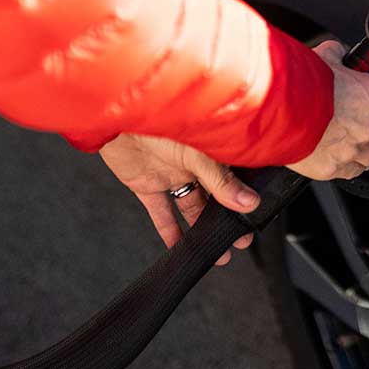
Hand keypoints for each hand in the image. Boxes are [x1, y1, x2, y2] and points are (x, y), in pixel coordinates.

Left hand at [99, 133, 256, 263]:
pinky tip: (177, 247)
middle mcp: (192, 162)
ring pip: (191, 207)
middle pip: (215, 196)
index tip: (254, 220)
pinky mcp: (147, 183)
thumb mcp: (197, 153)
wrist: (115, 115)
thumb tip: (248, 203)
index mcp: (210, 148)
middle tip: (238, 240)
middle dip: (227, 219)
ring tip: (216, 253)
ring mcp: (171, 173)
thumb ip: (220, 181)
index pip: (235, 178)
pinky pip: (161, 211)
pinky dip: (169, 231)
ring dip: (202, 230)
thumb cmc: (159, 118)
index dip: (245, 199)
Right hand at [288, 40, 368, 180]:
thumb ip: (339, 55)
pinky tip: (342, 154)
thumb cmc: (299, 84)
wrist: (275, 111)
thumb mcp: (324, 57)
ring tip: (355, 137)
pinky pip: (354, 171)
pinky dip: (351, 164)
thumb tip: (340, 52)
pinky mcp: (335, 168)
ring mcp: (354, 150)